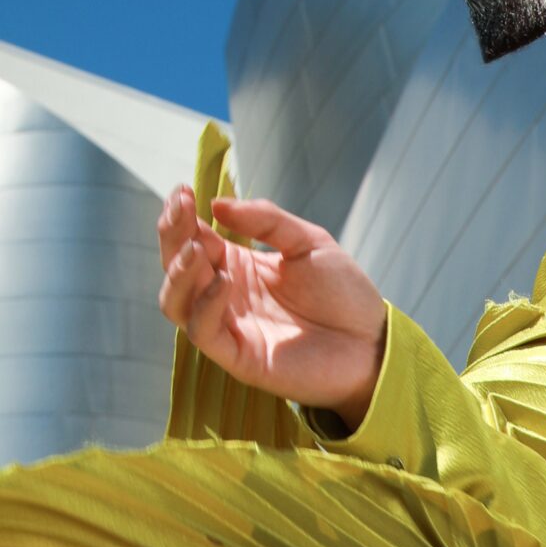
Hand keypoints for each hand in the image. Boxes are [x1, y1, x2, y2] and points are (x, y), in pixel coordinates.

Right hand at [157, 182, 386, 422]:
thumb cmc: (343, 293)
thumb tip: (217, 204)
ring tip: (197, 246)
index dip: (182, 217)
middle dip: (173, 235)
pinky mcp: (237, 356)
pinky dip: (206, 305)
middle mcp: (224, 296)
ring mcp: (228, 326)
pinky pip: (203, 331)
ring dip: (179, 272)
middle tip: (181, 208)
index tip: (183, 190)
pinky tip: (225, 280)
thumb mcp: (308, 242)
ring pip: (176, 302)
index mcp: (238, 266)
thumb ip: (267, 220)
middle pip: (177, 267)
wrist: (372, 342)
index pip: (193, 239)